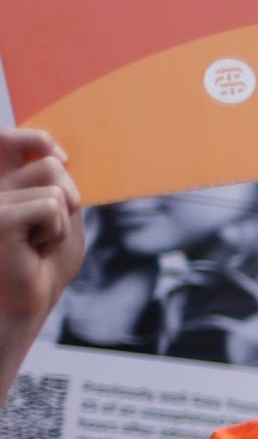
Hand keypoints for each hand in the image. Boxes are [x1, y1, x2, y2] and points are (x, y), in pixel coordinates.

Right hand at [0, 129, 83, 329]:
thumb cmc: (45, 261)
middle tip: (52, 228)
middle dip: (69, 197)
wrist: (31, 300)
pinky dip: (56, 231)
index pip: (6, 139)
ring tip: (39, 242)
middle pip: (50, 165)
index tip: (59, 156)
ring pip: (56, 189)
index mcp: (2, 185)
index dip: (36, 138)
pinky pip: (51, 207)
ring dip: (62, 222)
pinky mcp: (0, 217)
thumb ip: (54, 181)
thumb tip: (54, 152)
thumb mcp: (59, 215)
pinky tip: (34, 249)